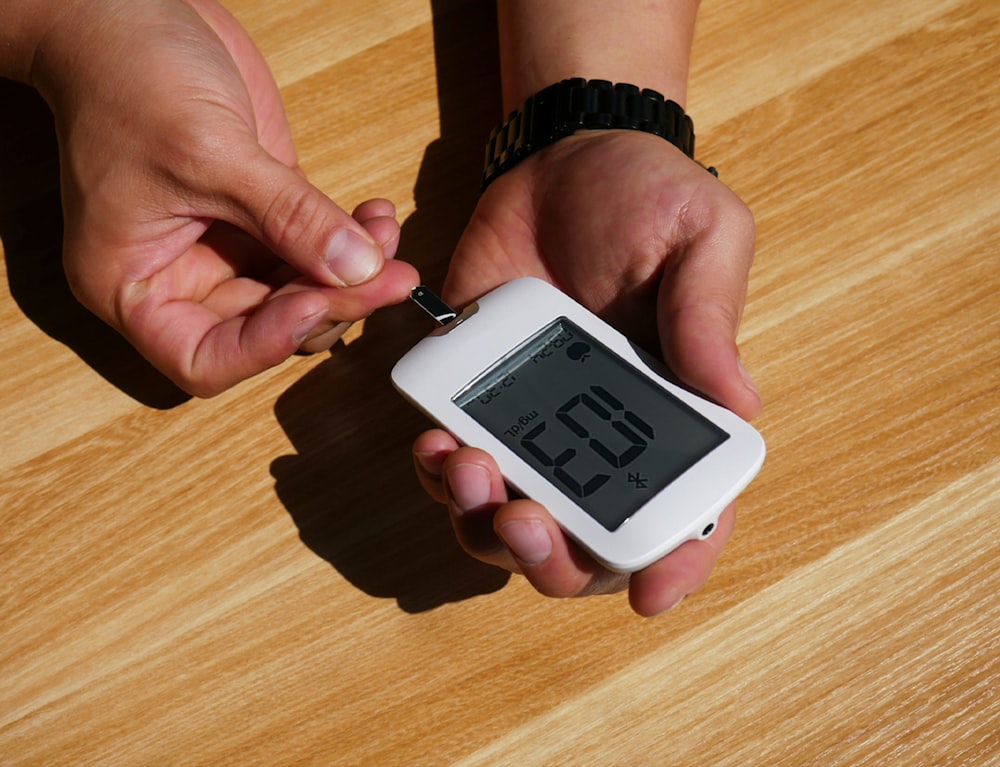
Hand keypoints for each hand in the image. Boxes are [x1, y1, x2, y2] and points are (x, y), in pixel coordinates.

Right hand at [33, 0, 416, 394]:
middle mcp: (180, 278)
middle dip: (330, 304)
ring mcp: (227, 249)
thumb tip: (357, 269)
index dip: (263, 346)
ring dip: (353, 277)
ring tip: (386, 238)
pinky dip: (353, 243)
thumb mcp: (207, 151)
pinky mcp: (263, 218)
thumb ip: (287, 216)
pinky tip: (377, 218)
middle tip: (385, 277)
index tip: (314, 304)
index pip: (203, 359)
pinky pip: (316, 253)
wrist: (125, 11)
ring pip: (302, 296)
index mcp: (132, 284)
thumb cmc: (125, 76)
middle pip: (267, 328)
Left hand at [414, 130, 760, 614]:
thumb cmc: (648, 196)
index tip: (648, 594)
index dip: (675, 564)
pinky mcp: (481, 399)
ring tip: (466, 467)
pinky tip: (435, 443)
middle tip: (523, 519)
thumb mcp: (701, 237)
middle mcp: (607, 439)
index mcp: (675, 412)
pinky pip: (456, 468)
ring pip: (509, 523)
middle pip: (584, 543)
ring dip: (483, 523)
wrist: (562, 159)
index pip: (688, 511)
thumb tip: (740, 403)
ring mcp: (538, 426)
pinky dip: (441, 475)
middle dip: (550, 556)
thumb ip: (709, 317)